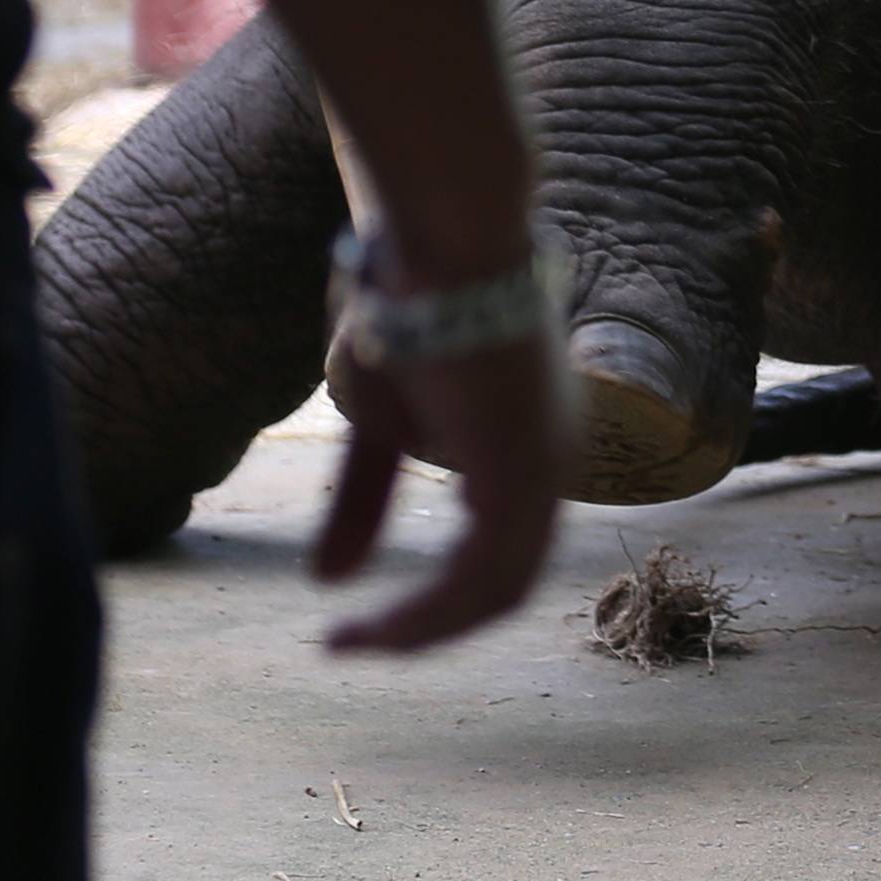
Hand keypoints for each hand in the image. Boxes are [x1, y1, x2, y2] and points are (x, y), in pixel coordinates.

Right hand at [310, 307, 567, 653]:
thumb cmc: (409, 303)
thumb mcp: (377, 420)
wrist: (439, 235)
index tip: (362, 622)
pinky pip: (481, 577)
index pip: (498, 549)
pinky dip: (427, 615)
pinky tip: (371, 626)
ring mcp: (546, 466)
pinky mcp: (522, 470)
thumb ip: (364, 500)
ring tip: (351, 644)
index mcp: (527, 444)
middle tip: (354, 645)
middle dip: (428, 626)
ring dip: (421, 630)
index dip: (436, 600)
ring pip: (496, 590)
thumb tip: (327, 582)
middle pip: (503, 582)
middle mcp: (553, 461)